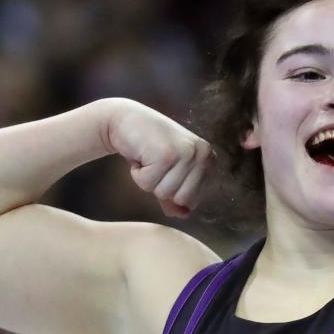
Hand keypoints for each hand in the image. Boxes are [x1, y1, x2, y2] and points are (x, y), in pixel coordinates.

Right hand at [103, 99, 213, 218]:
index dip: (172, 190)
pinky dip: (137, 174)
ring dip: (147, 179)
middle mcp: (202, 154)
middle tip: (155, 163)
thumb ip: (178, 195)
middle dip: (160, 186)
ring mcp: (185, 153)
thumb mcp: (169, 171)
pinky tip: (139, 155)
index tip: (165, 169)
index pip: (193, 200)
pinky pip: (147, 184)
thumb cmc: (149, 147)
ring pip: (163, 193)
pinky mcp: (165, 154)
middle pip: (180, 199)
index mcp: (208, 158)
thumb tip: (184, 215)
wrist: (125, 119)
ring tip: (147, 158)